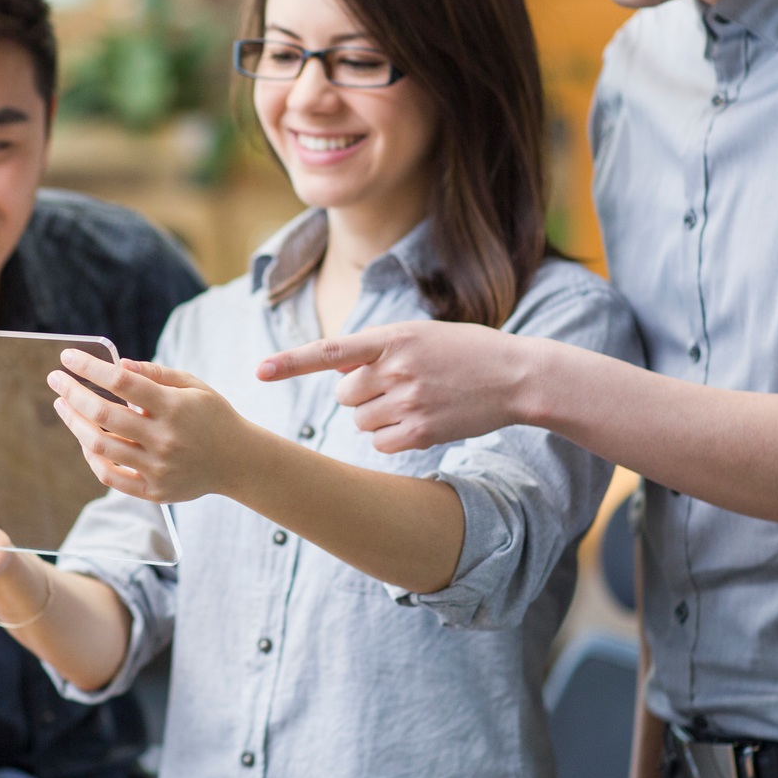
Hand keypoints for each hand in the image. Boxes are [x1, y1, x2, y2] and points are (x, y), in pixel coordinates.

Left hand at [47, 350, 257, 503]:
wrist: (239, 462)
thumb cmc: (212, 416)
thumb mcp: (194, 386)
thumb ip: (156, 374)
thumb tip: (118, 364)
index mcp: (175, 407)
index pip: (121, 382)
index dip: (90, 368)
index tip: (68, 357)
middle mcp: (164, 439)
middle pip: (103, 415)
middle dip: (72, 393)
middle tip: (55, 379)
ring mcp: (158, 468)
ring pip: (100, 447)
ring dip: (75, 424)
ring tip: (63, 406)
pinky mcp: (154, 491)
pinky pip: (110, 476)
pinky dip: (92, 457)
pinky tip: (83, 439)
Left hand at [256, 321, 533, 452]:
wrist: (518, 376)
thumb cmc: (467, 352)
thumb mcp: (421, 335)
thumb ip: (379, 348)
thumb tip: (341, 376)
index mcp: (393, 338)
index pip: (330, 351)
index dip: (291, 362)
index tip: (259, 371)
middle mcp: (396, 369)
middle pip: (344, 395)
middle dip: (360, 394)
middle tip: (396, 386)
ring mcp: (409, 401)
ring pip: (360, 421)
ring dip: (376, 416)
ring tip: (414, 401)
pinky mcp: (422, 431)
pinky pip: (379, 443)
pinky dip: (391, 438)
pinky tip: (419, 422)